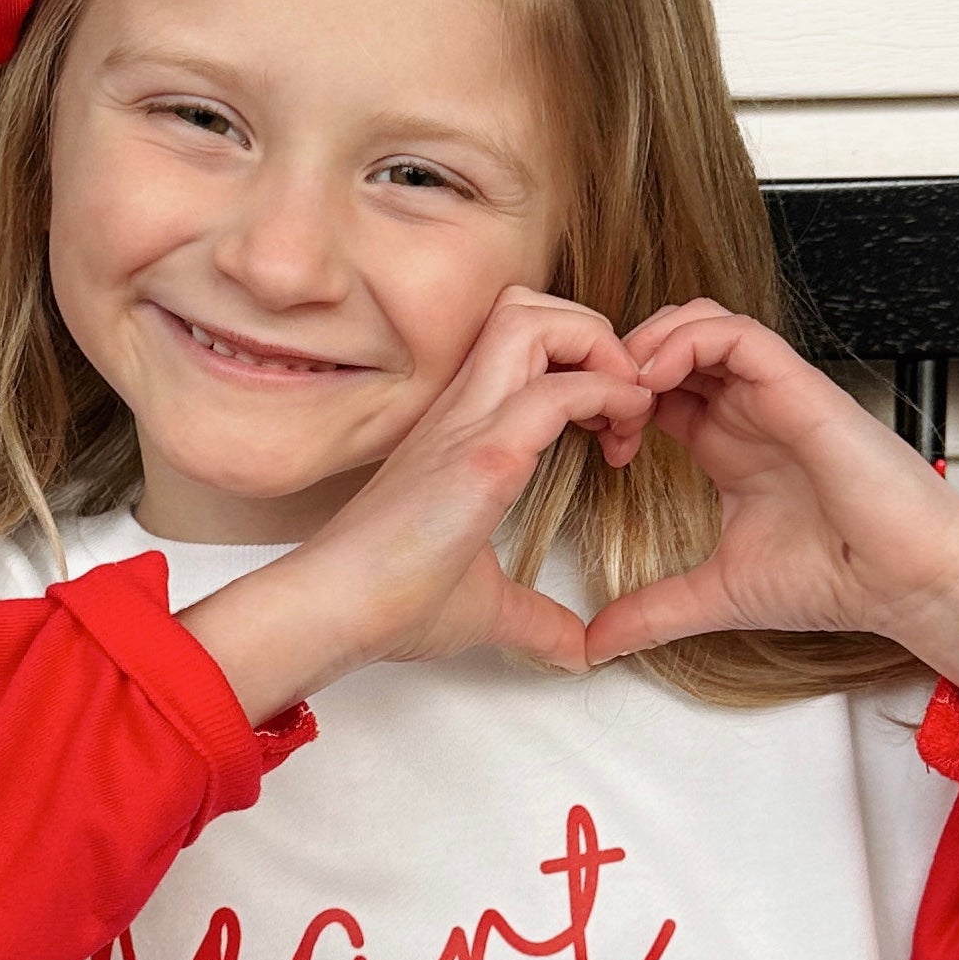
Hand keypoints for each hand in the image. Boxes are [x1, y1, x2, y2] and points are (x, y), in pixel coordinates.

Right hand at [183, 287, 651, 721]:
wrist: (332, 613)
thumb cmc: (387, 603)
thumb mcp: (484, 606)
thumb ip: (537, 621)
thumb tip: (577, 653)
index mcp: (459, 428)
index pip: (521, 340)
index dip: (580, 362)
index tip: (612, 429)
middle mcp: (462, 410)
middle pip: (530, 306)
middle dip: (594, 336)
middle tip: (626, 403)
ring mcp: (469, 423)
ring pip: (538, 319)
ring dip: (599, 351)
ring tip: (625, 411)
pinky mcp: (482, 456)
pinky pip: (557, 389)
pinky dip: (608, 395)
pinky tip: (621, 438)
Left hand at [582, 302, 958, 742]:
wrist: (906, 581)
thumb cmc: (840, 577)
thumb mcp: (718, 594)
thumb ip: (655, 611)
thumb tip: (597, 643)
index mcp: (729, 444)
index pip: (659, 389)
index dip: (614, 400)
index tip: (597, 445)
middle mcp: (749, 410)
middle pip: (671, 342)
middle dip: (621, 362)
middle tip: (596, 406)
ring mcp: (773, 394)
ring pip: (699, 321)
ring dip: (647, 342)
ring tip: (621, 389)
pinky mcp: (799, 386)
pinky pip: (735, 332)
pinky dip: (686, 341)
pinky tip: (656, 379)